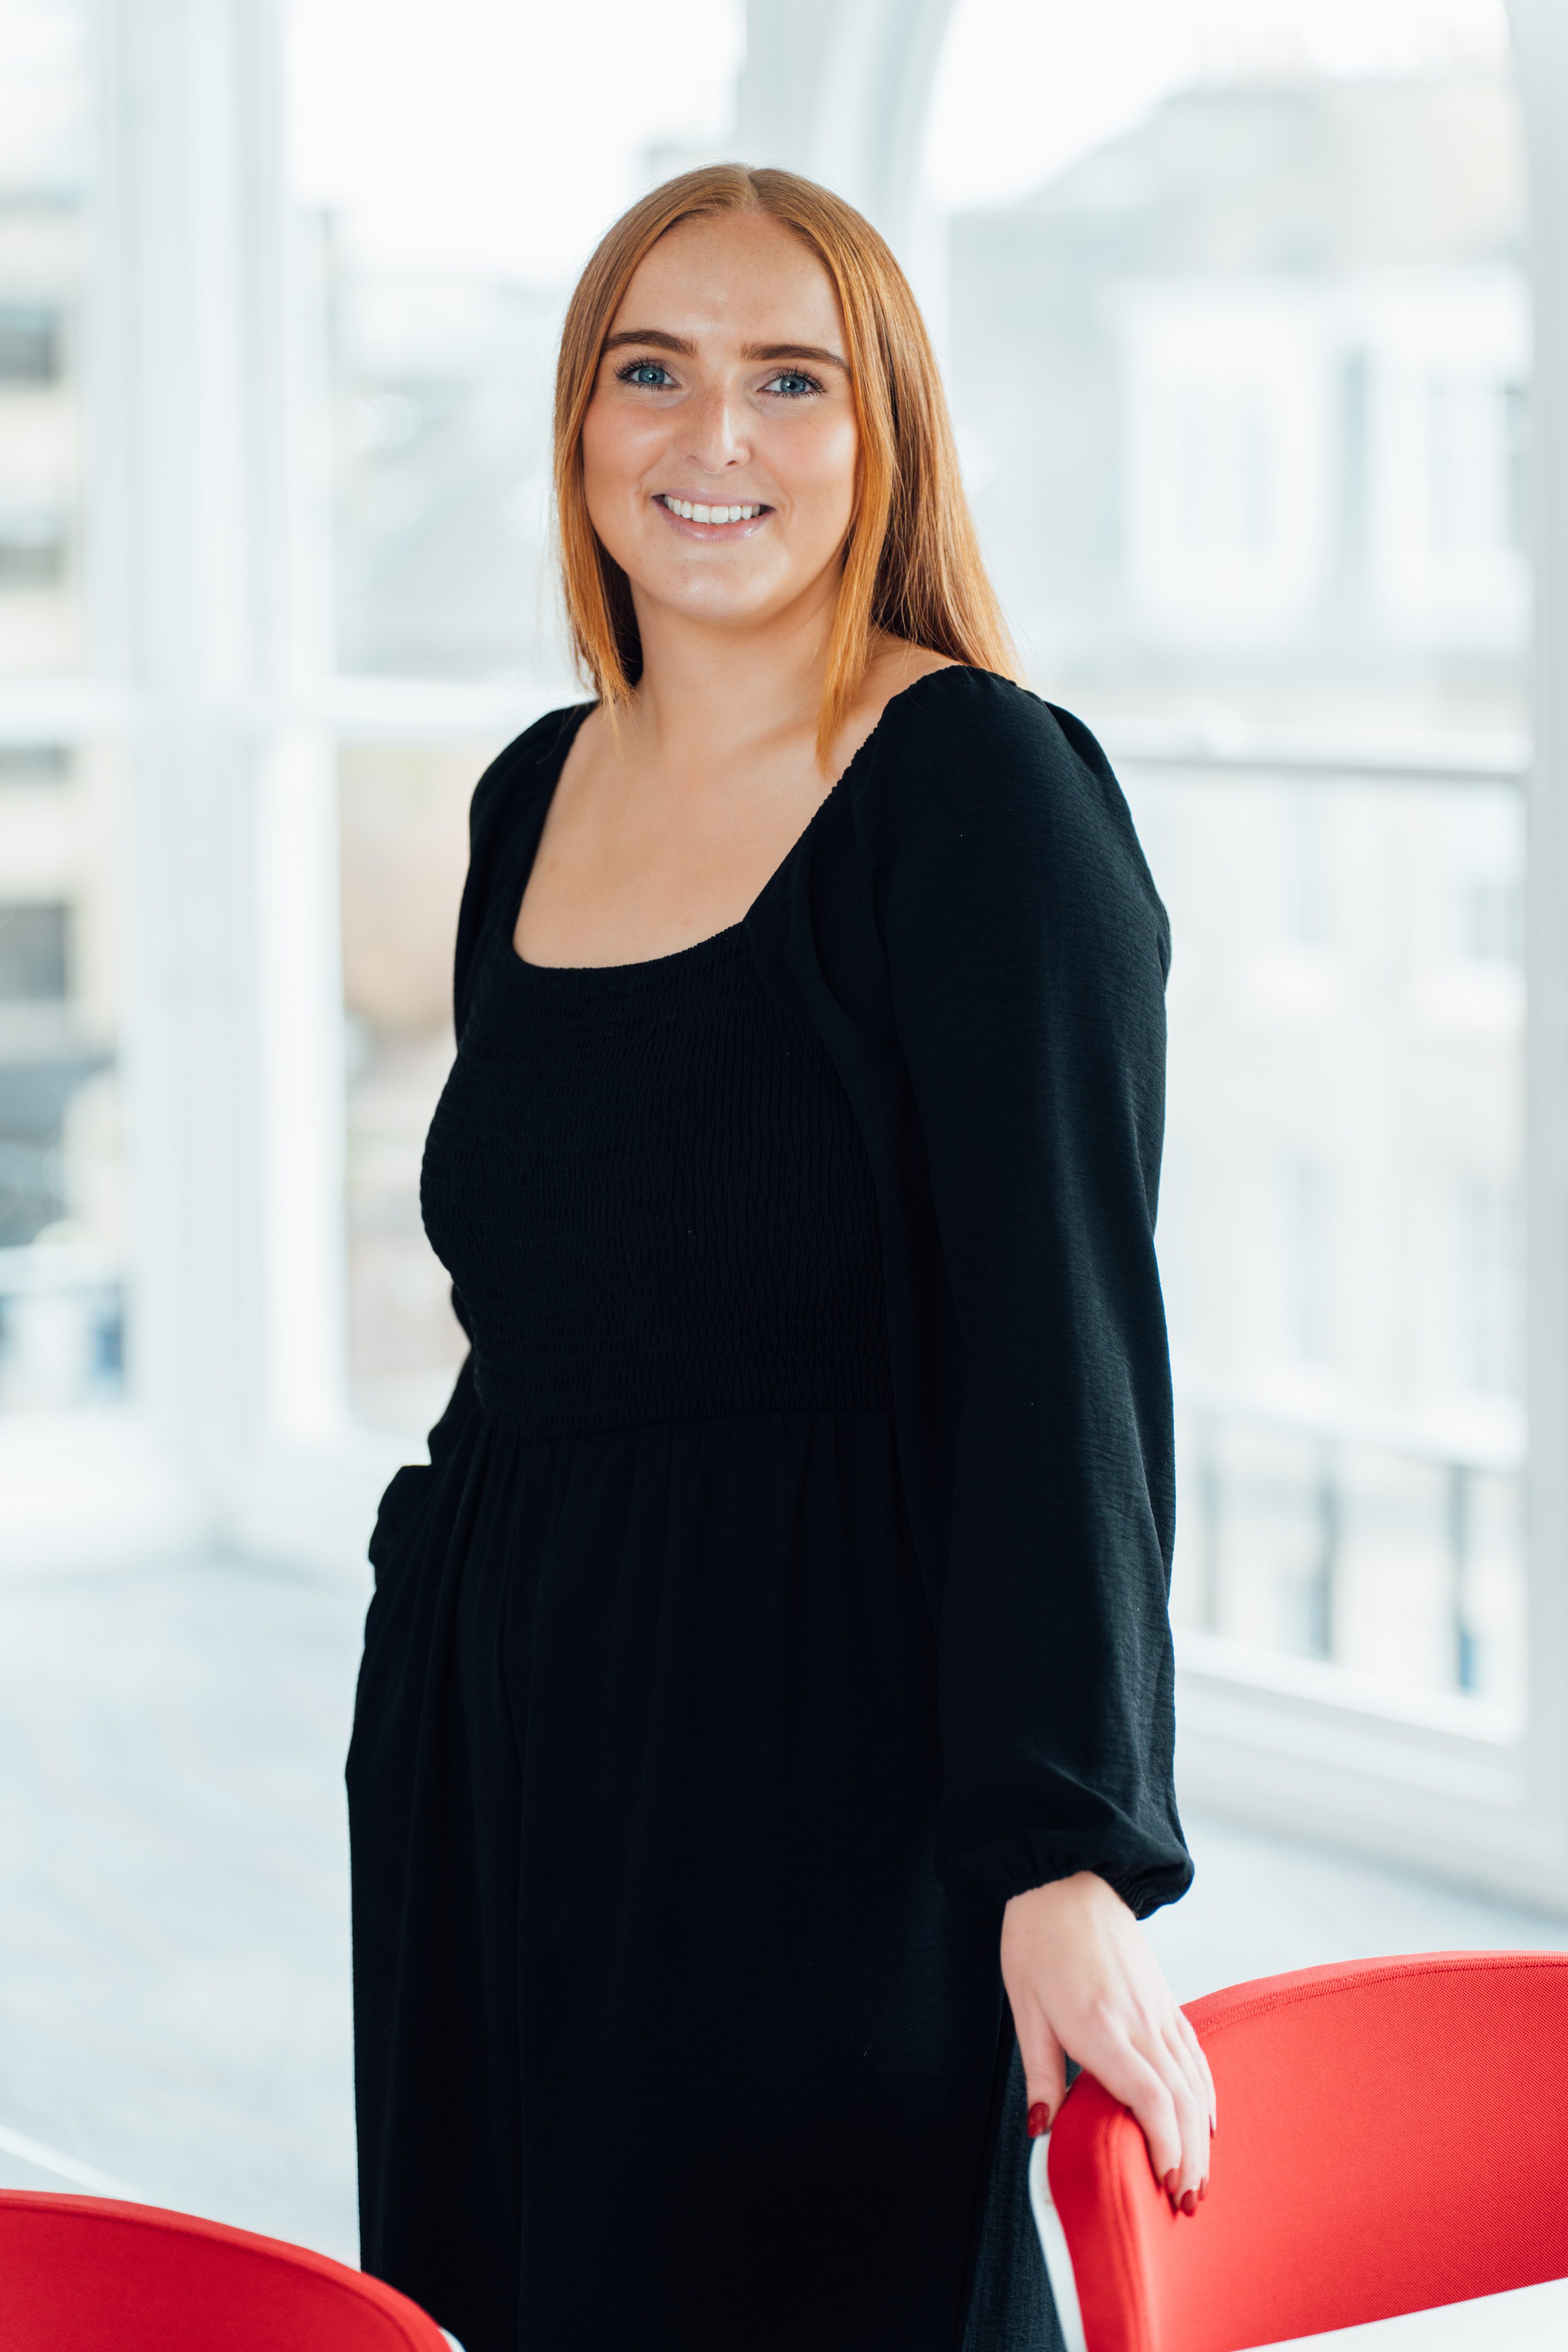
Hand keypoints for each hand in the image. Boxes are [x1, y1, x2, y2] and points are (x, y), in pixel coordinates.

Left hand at [1000, 1871, 1215, 2214]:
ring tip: (1199, 2176)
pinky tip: (1206, 2118)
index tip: (1166, 2185)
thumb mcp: (1024, 2007)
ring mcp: (1157, 2007)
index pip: (1149, 2097)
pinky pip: (1194, 2052)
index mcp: (1099, 2024)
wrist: (1065, 1874)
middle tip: (1187, 2201)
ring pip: (1193, 2080)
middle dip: (1188, 2156)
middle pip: (1180, 2099)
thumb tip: (1043, 2130)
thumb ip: (1042, 2073)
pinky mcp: (1164, 1997)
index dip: (1164, 2145)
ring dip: (1200, 2133)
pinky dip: (1205, 2091)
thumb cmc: (1036, 1938)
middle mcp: (1138, 2019)